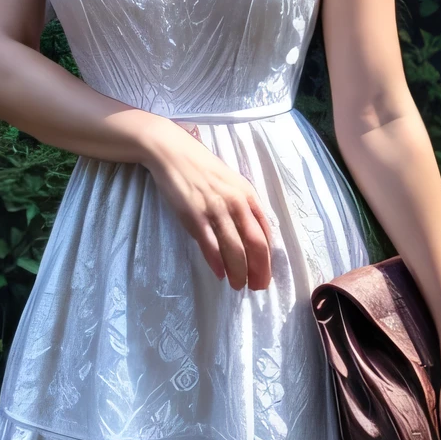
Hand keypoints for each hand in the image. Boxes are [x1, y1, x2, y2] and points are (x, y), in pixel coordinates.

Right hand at [141, 117, 275, 289]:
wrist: (172, 152)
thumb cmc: (202, 168)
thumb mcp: (231, 183)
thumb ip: (243, 206)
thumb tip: (252, 232)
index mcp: (248, 195)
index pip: (265, 232)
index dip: (268, 258)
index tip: (265, 274)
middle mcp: (236, 203)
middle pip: (255, 244)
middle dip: (258, 270)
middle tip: (257, 287)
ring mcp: (215, 209)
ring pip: (234, 249)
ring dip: (239, 272)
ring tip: (239, 286)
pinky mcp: (194, 215)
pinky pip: (210, 245)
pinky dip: (217, 263)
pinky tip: (220, 274)